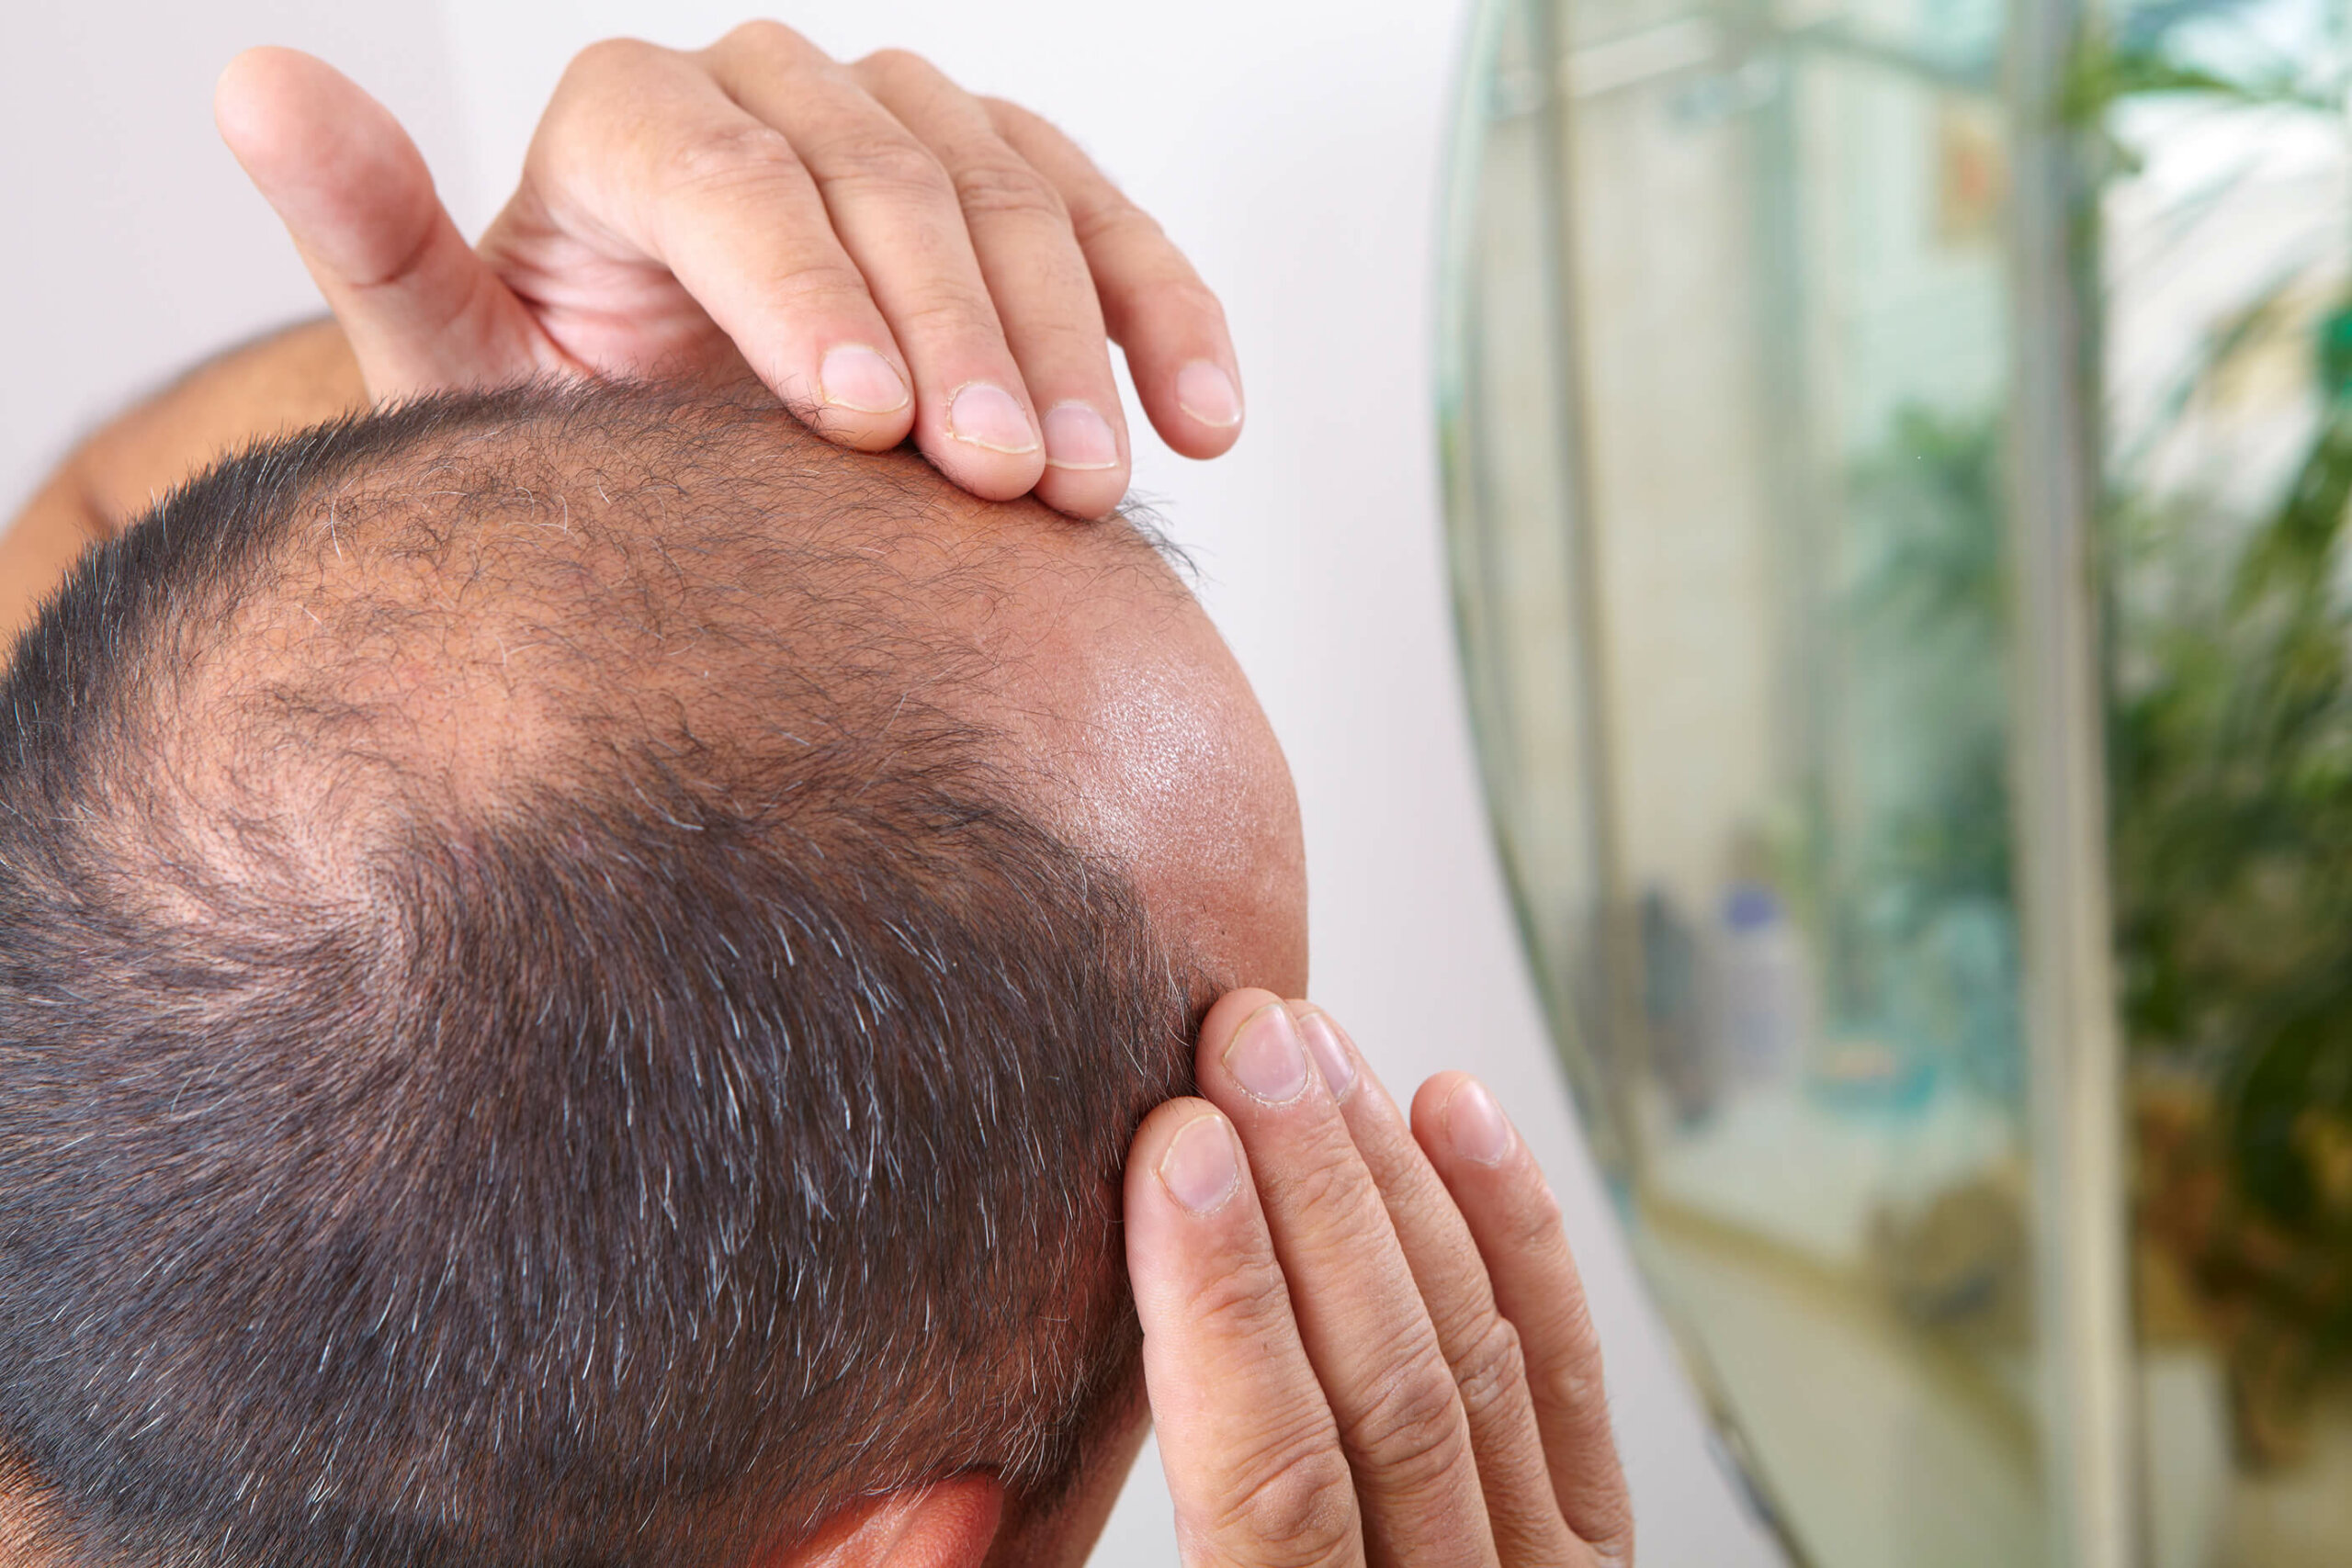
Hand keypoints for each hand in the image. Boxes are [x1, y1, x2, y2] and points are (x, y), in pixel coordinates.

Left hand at [213, 25, 1244, 517]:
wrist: (687, 483)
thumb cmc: (567, 441)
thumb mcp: (452, 367)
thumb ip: (377, 238)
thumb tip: (239, 79)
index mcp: (626, 124)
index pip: (719, 166)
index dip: (798, 285)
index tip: (860, 425)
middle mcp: (770, 96)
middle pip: (887, 175)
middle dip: (958, 335)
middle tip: (1000, 485)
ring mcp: (906, 133)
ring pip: (1014, 193)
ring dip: (1072, 344)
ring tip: (1090, 491)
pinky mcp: (1017, 190)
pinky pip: (1114, 227)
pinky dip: (1169, 317)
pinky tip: (1209, 419)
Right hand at [1126, 993, 1633, 1566]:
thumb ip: (1092, 1548)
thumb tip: (932, 1471)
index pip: (1268, 1482)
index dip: (1223, 1304)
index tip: (1177, 1147)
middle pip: (1388, 1389)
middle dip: (1311, 1195)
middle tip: (1245, 1046)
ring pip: (1472, 1354)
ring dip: (1386, 1182)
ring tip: (1312, 1047)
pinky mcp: (1590, 1538)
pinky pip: (1564, 1370)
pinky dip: (1516, 1232)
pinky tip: (1454, 1113)